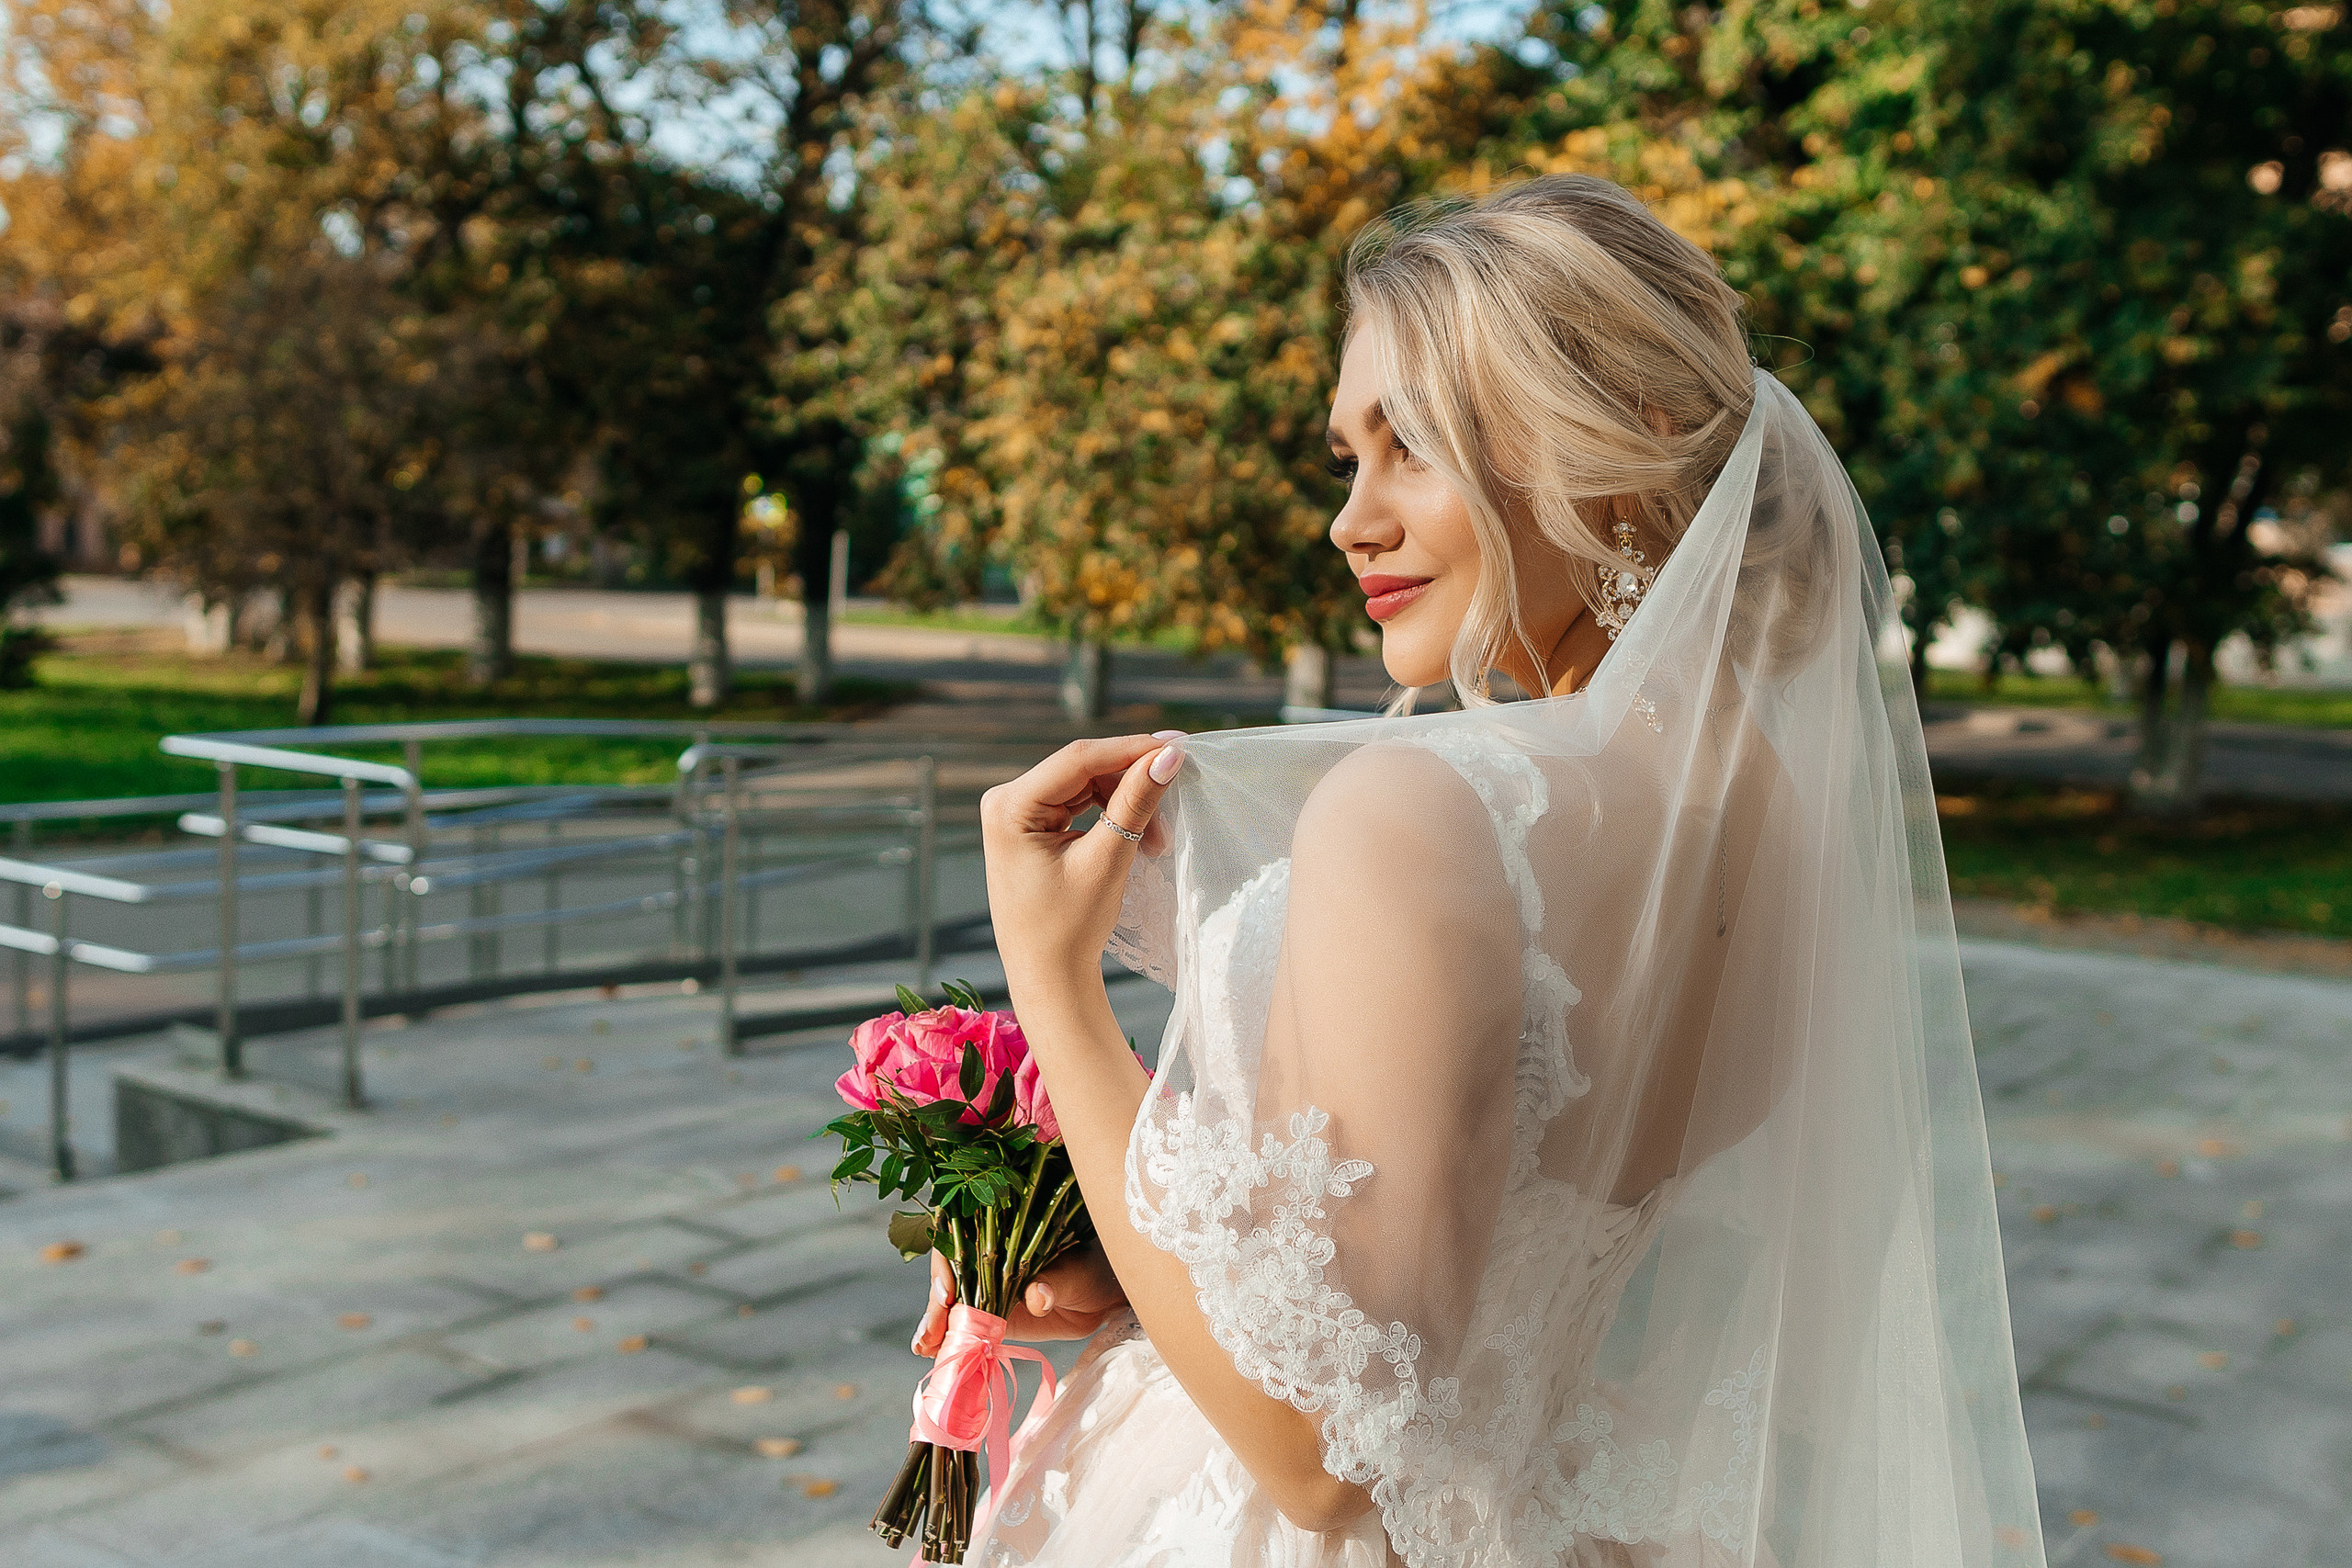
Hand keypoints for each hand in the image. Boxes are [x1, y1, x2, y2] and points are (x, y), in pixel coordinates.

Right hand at [912, 1241, 1129, 1352]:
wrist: (1104, 1297)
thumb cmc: (1092, 1269)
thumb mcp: (1076, 1272)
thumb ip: (1054, 1281)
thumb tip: (1037, 1296)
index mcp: (1000, 1236)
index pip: (960, 1244)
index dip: (947, 1266)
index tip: (947, 1293)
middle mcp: (986, 1262)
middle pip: (949, 1278)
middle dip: (936, 1305)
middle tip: (931, 1333)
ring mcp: (986, 1292)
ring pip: (950, 1306)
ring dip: (935, 1327)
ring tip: (927, 1348)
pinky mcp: (991, 1319)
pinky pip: (965, 1329)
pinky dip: (950, 1342)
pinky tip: (935, 1355)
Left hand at [980, 732, 1184, 994]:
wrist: (1049, 975)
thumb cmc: (1069, 927)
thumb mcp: (1106, 860)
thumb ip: (1136, 802)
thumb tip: (1170, 755)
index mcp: (1009, 806)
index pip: (1078, 759)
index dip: (1131, 749)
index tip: (1178, 747)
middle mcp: (1006, 800)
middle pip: (1084, 769)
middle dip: (1132, 785)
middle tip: (1174, 805)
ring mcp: (1017, 812)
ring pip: (1087, 785)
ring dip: (1126, 804)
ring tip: (1156, 842)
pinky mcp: (1032, 825)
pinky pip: (1080, 803)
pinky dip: (1112, 815)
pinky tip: (1138, 838)